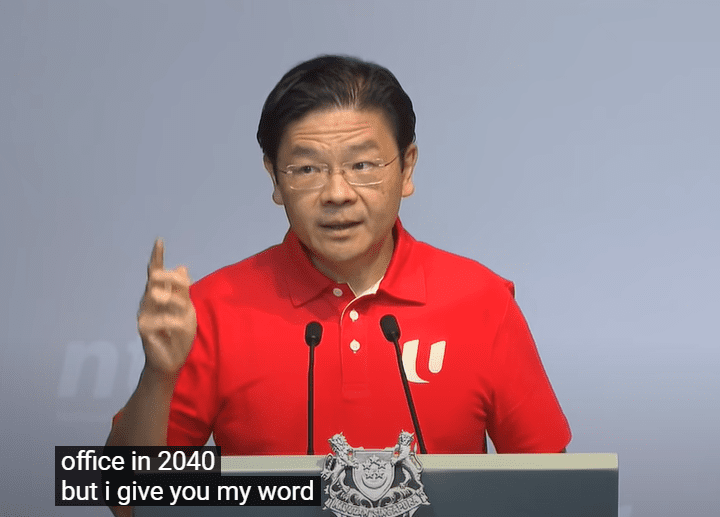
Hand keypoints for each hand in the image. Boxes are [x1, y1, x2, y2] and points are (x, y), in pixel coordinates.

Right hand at [137, 239, 196, 377]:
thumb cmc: (178, 334)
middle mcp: (148, 303)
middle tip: (185, 289)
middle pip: (157, 280)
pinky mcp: (144, 329)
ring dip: (176, 303)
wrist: (171, 360)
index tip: (160, 241)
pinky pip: (161, 318)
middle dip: (172, 280)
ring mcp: (144, 315)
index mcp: (159, 296)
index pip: (156, 273)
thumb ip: (183, 290)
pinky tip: (180, 328)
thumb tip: (182, 266)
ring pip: (158, 296)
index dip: (157, 257)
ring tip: (184, 315)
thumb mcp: (186, 309)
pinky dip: (175, 321)